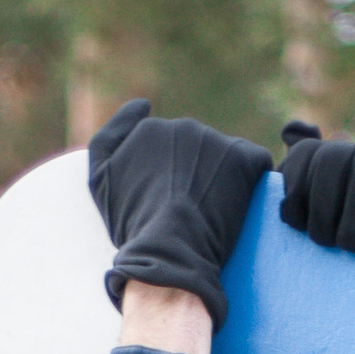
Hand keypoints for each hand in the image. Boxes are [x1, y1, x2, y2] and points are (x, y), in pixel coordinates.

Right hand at [87, 99, 272, 327]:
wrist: (169, 250)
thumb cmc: (133, 223)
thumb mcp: (100, 179)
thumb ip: (110, 136)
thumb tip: (142, 104)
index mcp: (150, 130)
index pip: (167, 150)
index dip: (170, 179)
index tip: (169, 205)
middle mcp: (184, 127)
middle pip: (196, 151)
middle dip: (196, 176)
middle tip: (191, 213)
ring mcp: (215, 141)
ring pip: (222, 158)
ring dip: (221, 180)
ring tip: (212, 214)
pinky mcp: (243, 159)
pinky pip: (254, 163)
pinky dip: (250, 181)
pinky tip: (239, 204)